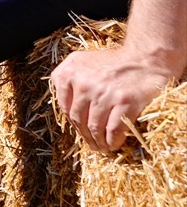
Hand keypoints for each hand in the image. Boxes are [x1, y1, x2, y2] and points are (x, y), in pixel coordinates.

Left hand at [50, 47, 174, 151]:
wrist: (144, 59)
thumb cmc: (113, 62)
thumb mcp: (81, 61)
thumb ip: (67, 78)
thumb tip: (63, 104)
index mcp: (70, 72)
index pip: (65, 106)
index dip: (73, 123)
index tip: (79, 130)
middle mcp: (83, 83)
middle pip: (78, 119)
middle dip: (85, 136)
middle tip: (91, 144)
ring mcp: (104, 94)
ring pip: (95, 127)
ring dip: (98, 142)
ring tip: (102, 148)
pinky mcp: (124, 102)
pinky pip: (113, 130)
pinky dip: (112, 141)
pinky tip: (114, 145)